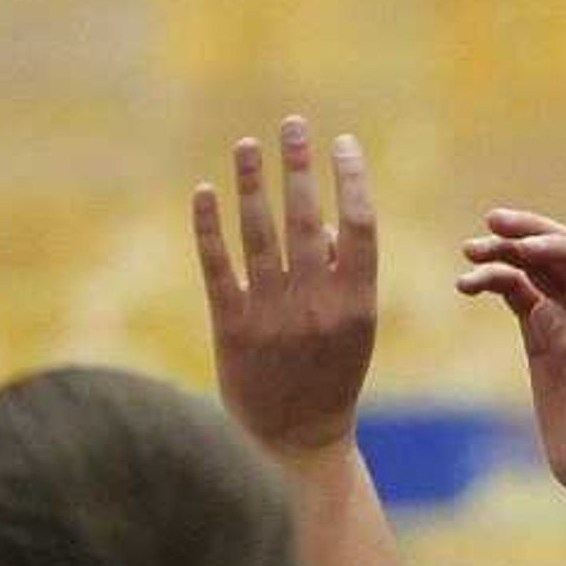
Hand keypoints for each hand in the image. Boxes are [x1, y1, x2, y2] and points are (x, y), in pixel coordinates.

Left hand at [193, 119, 380, 452]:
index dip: (351, 179)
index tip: (341, 142)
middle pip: (307, 218)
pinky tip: (205, 192)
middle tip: (292, 125)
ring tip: (247, 146)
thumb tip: (320, 221)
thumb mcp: (354, 327)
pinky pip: (218, 266)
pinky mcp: (231, 327)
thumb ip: (342, 273)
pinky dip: (210, 227)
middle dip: (299, 166)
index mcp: (356, 303)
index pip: (359, 226)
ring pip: (259, 234)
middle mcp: (315, 304)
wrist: (296, 441)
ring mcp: (272, 315)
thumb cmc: (330, 374)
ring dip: (252, 184)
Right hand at [456, 209, 565, 503]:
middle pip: (565, 255)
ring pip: (538, 272)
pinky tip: (470, 284)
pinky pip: (519, 296)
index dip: (561, 247)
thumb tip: (541, 303)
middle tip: (491, 223)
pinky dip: (496, 284)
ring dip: (505, 258)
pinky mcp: (544, 336)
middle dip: (529, 235)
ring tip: (468, 256)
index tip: (523, 247)